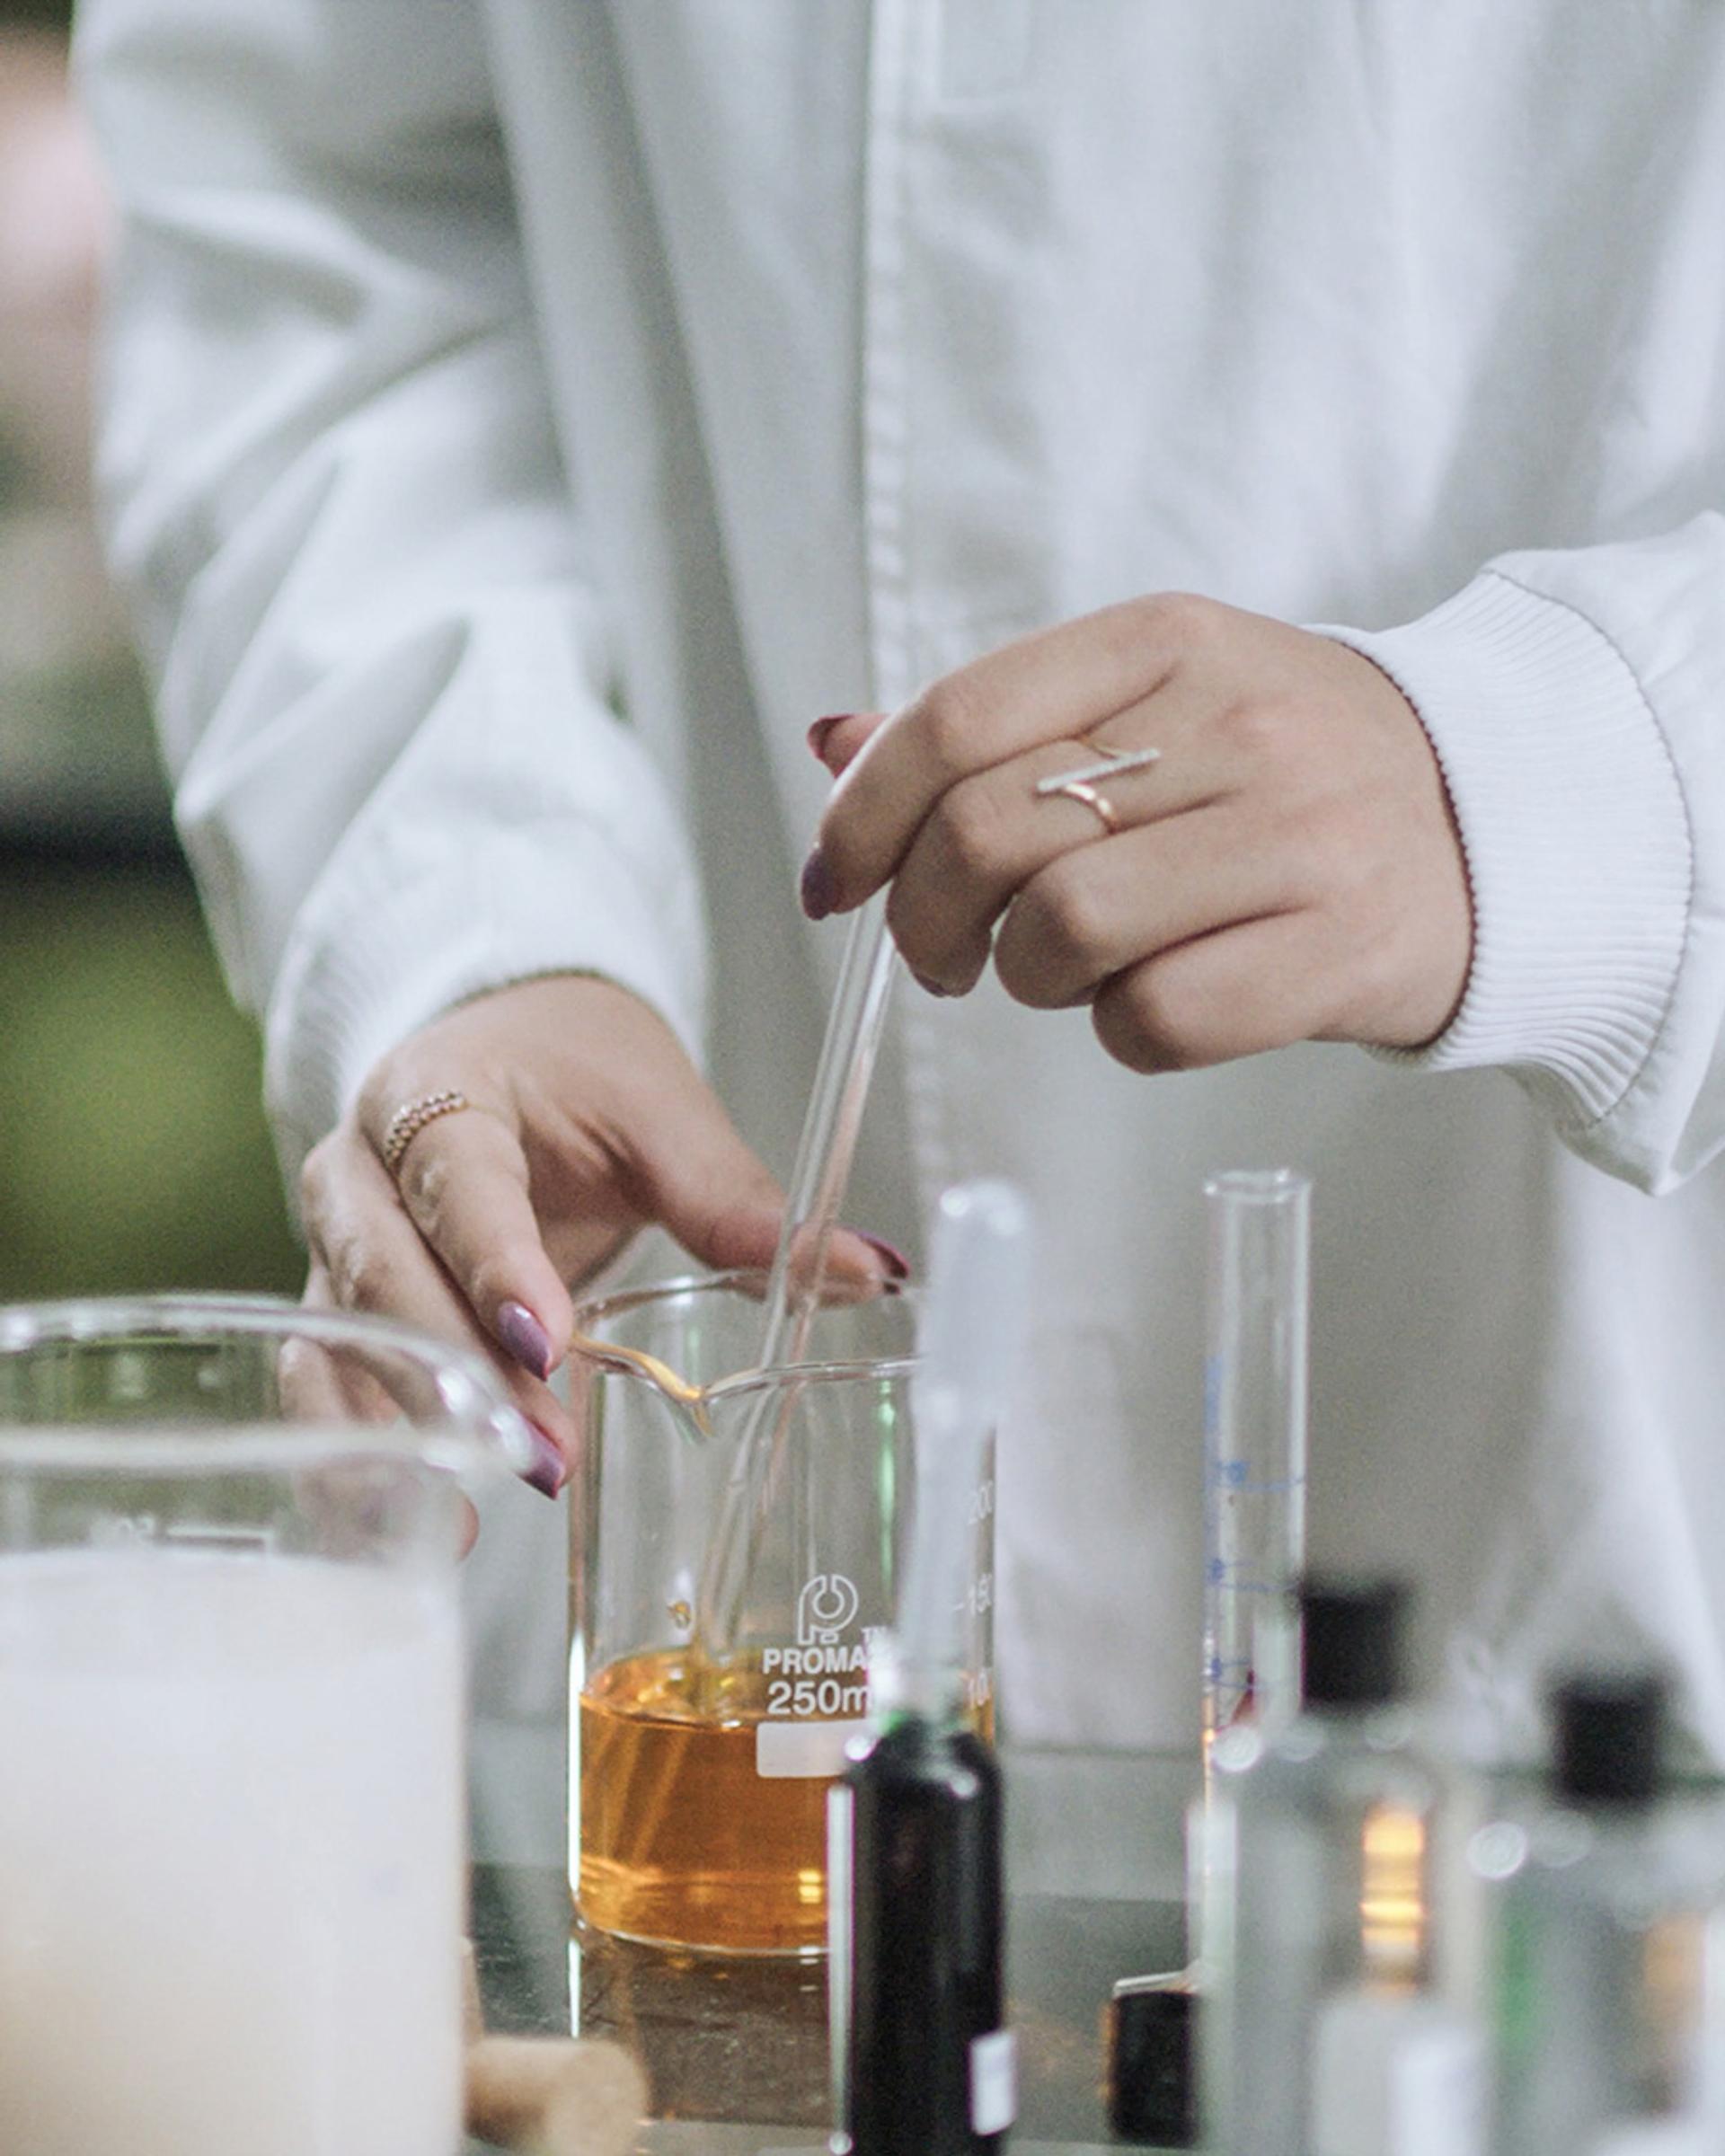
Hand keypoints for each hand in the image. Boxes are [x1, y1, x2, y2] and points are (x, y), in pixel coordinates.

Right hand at [298, 976, 903, 1489]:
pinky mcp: (335, 1306)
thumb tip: (864, 1270)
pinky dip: (358, 1460)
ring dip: (401, 1431)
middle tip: (543, 1457)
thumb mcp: (661, 1112)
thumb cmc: (575, 1067)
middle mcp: (358, 1166)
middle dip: (461, 1375)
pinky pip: (322, 1384)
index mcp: (438, 1088)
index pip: (455, 1178)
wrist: (502, 1034)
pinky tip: (426, 1526)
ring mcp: (333, 1240)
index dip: (495, 1262)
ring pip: (335, 1340)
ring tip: (470, 1520)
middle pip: (384, 1274)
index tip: (548, 1340)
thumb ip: (739, 1199)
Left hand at [803, 595, 1471, 1069]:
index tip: (835, 883)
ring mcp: (1300, 837)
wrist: (1495, 821)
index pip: (957, 721)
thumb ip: (999, 724)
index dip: (862, 817)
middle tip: (938, 956)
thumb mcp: (1154, 699)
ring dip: (1025, 978)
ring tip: (1058, 972)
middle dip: (924, 918)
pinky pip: (1156, 1020)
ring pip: (1063, 932)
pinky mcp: (1343, 950)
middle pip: (988, 834)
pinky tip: (1146, 1004)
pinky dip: (1119, 1033)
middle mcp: (1236, 724)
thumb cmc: (1284, 770)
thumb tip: (835, 741)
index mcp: (1168, 641)